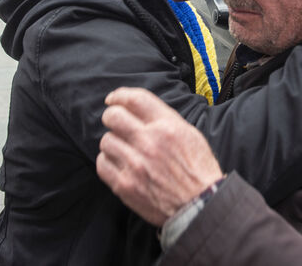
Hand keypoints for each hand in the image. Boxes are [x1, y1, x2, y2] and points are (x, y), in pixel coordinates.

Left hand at [97, 87, 223, 225]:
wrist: (200, 205)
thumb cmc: (198, 170)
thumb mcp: (190, 134)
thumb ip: (165, 119)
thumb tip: (140, 109)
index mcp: (167, 126)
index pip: (135, 99)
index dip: (120, 95)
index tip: (114, 99)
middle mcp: (149, 141)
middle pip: (113, 116)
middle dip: (111, 117)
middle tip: (115, 123)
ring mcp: (135, 164)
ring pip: (106, 140)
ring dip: (113, 143)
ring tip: (123, 149)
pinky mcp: (125, 185)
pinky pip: (102, 164)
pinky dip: (108, 162)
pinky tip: (119, 164)